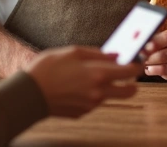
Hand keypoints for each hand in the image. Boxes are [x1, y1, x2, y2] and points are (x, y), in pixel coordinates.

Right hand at [24, 46, 141, 117]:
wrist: (28, 94)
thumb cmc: (48, 68)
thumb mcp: (73, 52)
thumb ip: (98, 53)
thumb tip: (116, 55)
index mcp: (99, 74)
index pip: (131, 71)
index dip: (137, 64)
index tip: (137, 60)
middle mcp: (99, 92)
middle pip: (130, 91)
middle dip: (132, 82)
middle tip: (124, 73)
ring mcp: (91, 105)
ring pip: (110, 96)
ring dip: (109, 87)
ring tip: (90, 75)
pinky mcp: (82, 113)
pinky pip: (94, 102)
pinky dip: (92, 94)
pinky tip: (76, 86)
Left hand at [141, 21, 166, 82]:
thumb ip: (163, 33)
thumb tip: (142, 40)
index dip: (154, 42)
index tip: (142, 45)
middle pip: (165, 55)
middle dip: (148, 57)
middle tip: (138, 56)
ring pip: (165, 68)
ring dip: (150, 66)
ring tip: (143, 63)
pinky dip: (158, 73)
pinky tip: (153, 68)